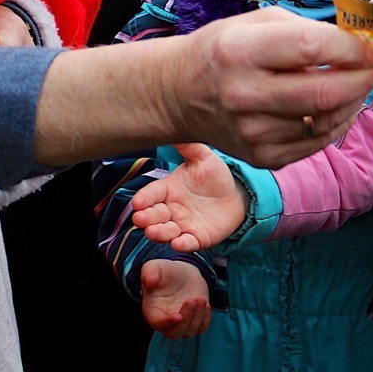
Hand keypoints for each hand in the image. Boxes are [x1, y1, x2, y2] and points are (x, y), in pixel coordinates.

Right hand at [131, 142, 245, 251]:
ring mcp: (182, 225)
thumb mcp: (203, 157)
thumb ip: (189, 146)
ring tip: (152, 231)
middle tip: (140, 219)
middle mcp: (171, 208)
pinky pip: (187, 243)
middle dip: (146, 218)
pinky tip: (179, 243)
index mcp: (169, 188)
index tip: (137, 202)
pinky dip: (182, 244)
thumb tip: (173, 127)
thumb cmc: (214, 175)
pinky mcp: (196, 238)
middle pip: (154, 215)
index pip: (152, 193)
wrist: (235, 195)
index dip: (144, 198)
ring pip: (166, 231)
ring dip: (158, 232)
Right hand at [140, 259, 211, 338]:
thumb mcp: (155, 267)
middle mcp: (166, 321)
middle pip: (174, 333)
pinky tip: (205, 304)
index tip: (178, 316)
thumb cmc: (166, 272)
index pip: (157, 323)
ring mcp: (181, 323)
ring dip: (197, 317)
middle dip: (185, 319)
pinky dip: (205, 319)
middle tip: (191, 300)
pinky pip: (201, 328)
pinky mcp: (194, 321)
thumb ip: (149, 273)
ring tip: (200, 299)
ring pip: (189, 332)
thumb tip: (149, 281)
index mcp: (152, 310)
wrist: (183, 273)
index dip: (167, 323)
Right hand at [166, 8, 372, 168]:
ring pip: (328, 121)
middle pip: (326, 93)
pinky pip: (318, 142)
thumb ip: (306, 29)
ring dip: (356, 99)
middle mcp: (244, 95)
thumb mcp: (256, 22)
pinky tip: (340, 104)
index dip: (352, 46)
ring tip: (360, 81)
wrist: (180, 94)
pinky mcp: (264, 157)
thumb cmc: (224, 49)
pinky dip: (338, 121)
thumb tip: (360, 41)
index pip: (311, 47)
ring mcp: (254, 133)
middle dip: (366, 77)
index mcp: (240, 51)